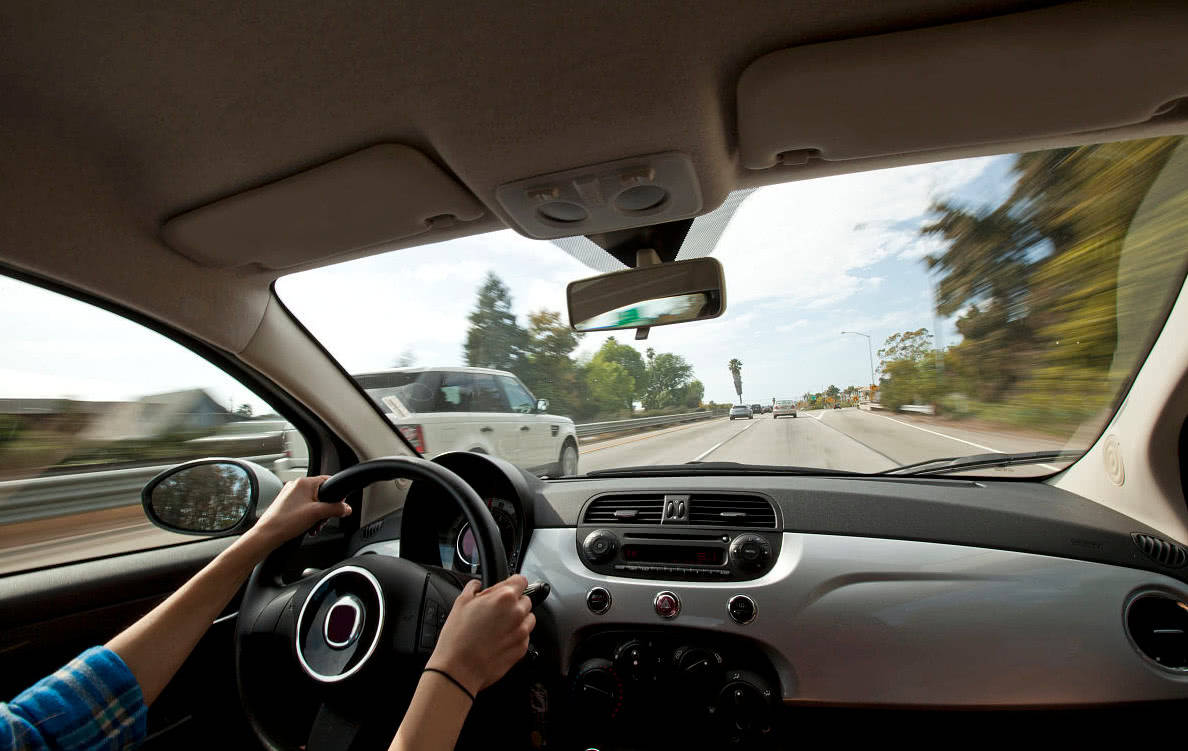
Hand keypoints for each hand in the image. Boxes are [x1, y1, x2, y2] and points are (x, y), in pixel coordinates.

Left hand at [244, 475, 351, 552]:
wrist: (267, 535)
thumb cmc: (285, 522)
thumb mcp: (317, 514)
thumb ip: (335, 509)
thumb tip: (347, 508)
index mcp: (304, 482)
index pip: (328, 481)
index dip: (336, 495)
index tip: (339, 506)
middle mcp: (296, 486)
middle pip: (321, 494)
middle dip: (325, 510)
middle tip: (322, 521)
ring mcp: (290, 495)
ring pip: (313, 503)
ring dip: (317, 516)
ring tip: (313, 526)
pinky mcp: (286, 504)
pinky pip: (304, 508)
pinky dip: (308, 517)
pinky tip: (306, 527)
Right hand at [426, 574, 534, 694]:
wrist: (459, 669)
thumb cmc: (458, 638)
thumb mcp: (460, 603)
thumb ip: (473, 588)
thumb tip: (477, 585)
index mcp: (504, 597)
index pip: (520, 580)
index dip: (512, 583)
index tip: (506, 588)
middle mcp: (517, 613)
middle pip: (525, 600)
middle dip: (512, 603)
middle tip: (495, 612)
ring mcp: (522, 632)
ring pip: (528, 618)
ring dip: (517, 619)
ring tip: (498, 627)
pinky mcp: (522, 649)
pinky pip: (524, 636)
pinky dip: (515, 636)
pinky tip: (498, 640)